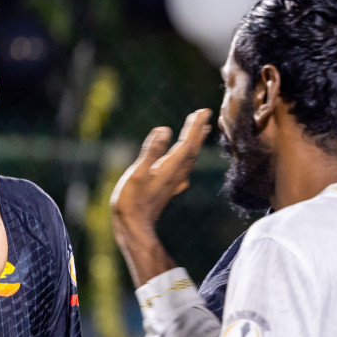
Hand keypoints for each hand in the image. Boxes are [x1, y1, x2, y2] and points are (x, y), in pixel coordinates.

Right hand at [111, 110, 210, 233]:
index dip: (195, 126)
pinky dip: (187, 154)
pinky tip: (186, 156)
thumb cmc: (132, 200)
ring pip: (190, 158)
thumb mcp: (138, 172)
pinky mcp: (169, 187)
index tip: (204, 111)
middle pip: (192, 149)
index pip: (188, 143)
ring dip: (195, 142)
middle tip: (205, 114)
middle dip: (198, 130)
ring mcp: (174, 182)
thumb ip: (152, 151)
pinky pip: (184, 166)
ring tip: (202, 128)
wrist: (134, 226)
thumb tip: (164, 129)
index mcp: (171, 168)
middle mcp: (177, 175)